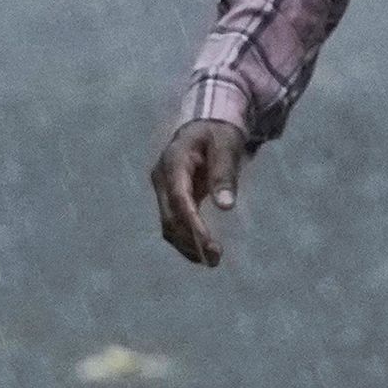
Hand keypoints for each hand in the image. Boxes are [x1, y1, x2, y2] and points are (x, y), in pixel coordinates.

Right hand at [150, 119, 246, 267]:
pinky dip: (186, 239)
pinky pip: (173, 223)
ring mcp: (163, 189)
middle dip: (190, 240)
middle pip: (169, 216)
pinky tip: (203, 252)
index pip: (178, 198)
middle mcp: (162, 177)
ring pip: (168, 224)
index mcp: (173, 161)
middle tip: (215, 259)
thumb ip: (224, 174)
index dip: (192, 223)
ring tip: (212, 261)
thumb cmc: (219, 133)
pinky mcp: (170, 198)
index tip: (208, 244)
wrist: (206, 126)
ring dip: (187, 245)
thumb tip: (226, 206)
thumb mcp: (226, 146)